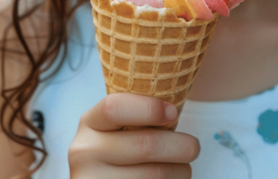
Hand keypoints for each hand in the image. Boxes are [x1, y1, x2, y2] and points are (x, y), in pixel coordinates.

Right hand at [68, 93, 199, 177]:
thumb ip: (135, 116)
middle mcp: (84, 151)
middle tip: (193, 147)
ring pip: (155, 174)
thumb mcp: (116, 130)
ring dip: (181, 171)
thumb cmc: (120, 153)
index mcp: (89, 123)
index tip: (173, 112)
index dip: (149, 108)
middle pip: (145, 145)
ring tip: (183, 168)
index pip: (114, 108)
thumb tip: (175, 106)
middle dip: (181, 146)